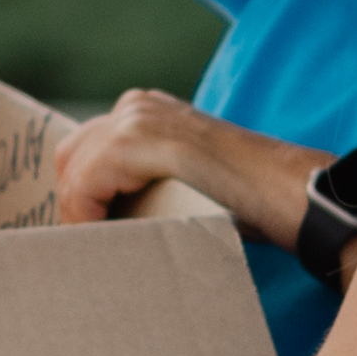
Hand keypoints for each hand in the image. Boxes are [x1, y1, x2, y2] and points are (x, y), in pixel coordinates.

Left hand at [51, 89, 324, 239]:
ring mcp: (135, 118)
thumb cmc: (249, 198)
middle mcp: (136, 105)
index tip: (89, 236)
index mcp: (147, 109)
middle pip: (70, 157)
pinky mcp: (134, 140)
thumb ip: (150, 182)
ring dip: (79, 215)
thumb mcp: (188, 178)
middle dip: (73, 203)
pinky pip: (84, 185)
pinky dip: (86, 217)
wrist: (287, 192)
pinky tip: (106, 241)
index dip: (81, 196)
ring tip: (98, 250)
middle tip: (87, 245)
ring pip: (72, 172)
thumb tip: (111, 220)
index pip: (85, 150)